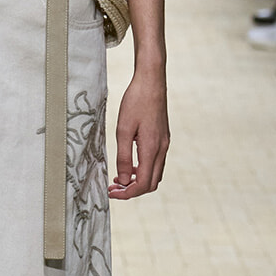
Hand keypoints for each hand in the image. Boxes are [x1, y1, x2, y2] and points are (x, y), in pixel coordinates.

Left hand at [109, 67, 168, 199]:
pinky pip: (155, 163)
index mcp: (152, 149)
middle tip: (113, 188)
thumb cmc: (135, 102)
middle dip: (132, 190)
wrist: (151, 81)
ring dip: (138, 181)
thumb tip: (122, 180)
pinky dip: (143, 170)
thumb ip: (122, 157)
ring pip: (154, 174)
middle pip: (151, 184)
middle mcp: (162, 149)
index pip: (142, 184)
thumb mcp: (123, 129)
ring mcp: (164, 144)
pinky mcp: (163, 138)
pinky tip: (129, 165)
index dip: (127, 193)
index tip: (111, 192)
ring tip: (119, 178)